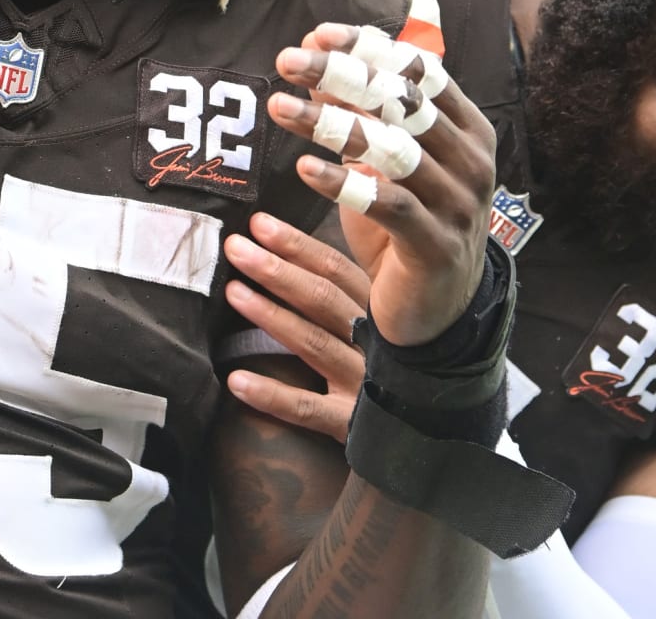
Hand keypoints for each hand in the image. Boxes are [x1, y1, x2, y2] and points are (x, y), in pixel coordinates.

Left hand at [224, 212, 367, 441]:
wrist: (423, 432)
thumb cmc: (386, 363)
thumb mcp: (376, 320)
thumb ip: (340, 290)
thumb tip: (285, 249)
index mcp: (379, 310)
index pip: (336, 269)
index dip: (296, 245)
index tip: (258, 223)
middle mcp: (377, 341)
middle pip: (323, 299)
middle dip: (276, 270)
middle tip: (235, 247)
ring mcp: (366, 383)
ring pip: (315, 343)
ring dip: (271, 316)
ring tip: (232, 293)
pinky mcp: (352, 424)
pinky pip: (308, 409)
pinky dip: (271, 395)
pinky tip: (236, 380)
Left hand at [270, 22, 495, 346]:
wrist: (438, 310)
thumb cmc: (406, 221)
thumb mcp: (379, 159)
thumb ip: (355, 107)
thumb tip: (313, 49)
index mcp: (466, 128)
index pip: (419, 71)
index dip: (368, 48)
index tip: (317, 34)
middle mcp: (471, 159)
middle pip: (402, 103)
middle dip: (341, 75)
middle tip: (288, 60)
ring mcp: (460, 202)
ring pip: (392, 150)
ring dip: (330, 124)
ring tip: (279, 107)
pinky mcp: (437, 244)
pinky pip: (391, 205)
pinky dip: (346, 183)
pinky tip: (305, 169)